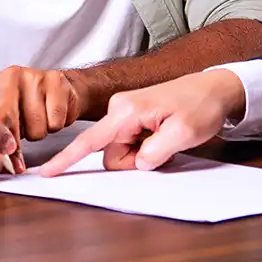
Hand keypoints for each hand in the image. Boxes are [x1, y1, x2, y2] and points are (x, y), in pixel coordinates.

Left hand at [0, 65, 84, 146]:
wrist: (54, 87)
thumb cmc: (21, 105)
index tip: (3, 151)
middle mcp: (10, 75)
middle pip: (11, 124)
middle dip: (17, 139)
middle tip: (20, 137)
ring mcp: (35, 76)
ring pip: (36, 128)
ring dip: (38, 132)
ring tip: (37, 120)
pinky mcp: (58, 82)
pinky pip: (55, 122)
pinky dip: (55, 125)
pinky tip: (51, 114)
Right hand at [40, 68, 244, 174]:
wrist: (215, 88)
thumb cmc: (201, 105)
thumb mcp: (184, 133)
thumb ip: (155, 152)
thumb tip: (136, 163)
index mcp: (126, 111)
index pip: (90, 141)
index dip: (67, 159)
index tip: (47, 172)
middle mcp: (119, 109)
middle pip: (112, 154)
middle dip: (135, 161)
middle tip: (165, 146)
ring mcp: (125, 112)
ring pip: (122, 152)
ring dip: (143, 154)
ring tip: (167, 138)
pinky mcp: (132, 117)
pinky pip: (130, 144)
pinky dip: (146, 147)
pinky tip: (163, 135)